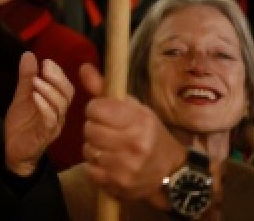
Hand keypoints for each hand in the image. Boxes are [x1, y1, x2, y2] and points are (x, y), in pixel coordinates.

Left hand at [4, 51, 73, 176]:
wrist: (14, 149)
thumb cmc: (23, 123)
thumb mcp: (23, 95)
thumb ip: (26, 77)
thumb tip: (29, 54)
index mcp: (55, 104)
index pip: (66, 87)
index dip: (59, 73)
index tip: (47, 62)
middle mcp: (58, 114)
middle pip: (67, 95)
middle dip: (57, 78)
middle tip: (45, 67)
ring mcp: (53, 125)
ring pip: (60, 107)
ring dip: (48, 90)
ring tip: (35, 81)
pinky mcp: (44, 135)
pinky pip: (50, 121)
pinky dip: (44, 106)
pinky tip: (35, 97)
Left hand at [79, 63, 185, 206]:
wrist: (170, 170)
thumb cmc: (148, 132)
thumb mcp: (133, 107)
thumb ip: (104, 88)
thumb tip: (83, 67)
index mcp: (139, 119)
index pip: (96, 109)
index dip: (96, 110)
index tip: (103, 113)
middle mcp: (135, 144)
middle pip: (90, 129)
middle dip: (94, 128)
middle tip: (106, 131)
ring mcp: (128, 167)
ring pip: (89, 150)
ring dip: (94, 147)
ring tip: (108, 147)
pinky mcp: (121, 185)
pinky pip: (91, 170)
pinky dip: (95, 166)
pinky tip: (108, 163)